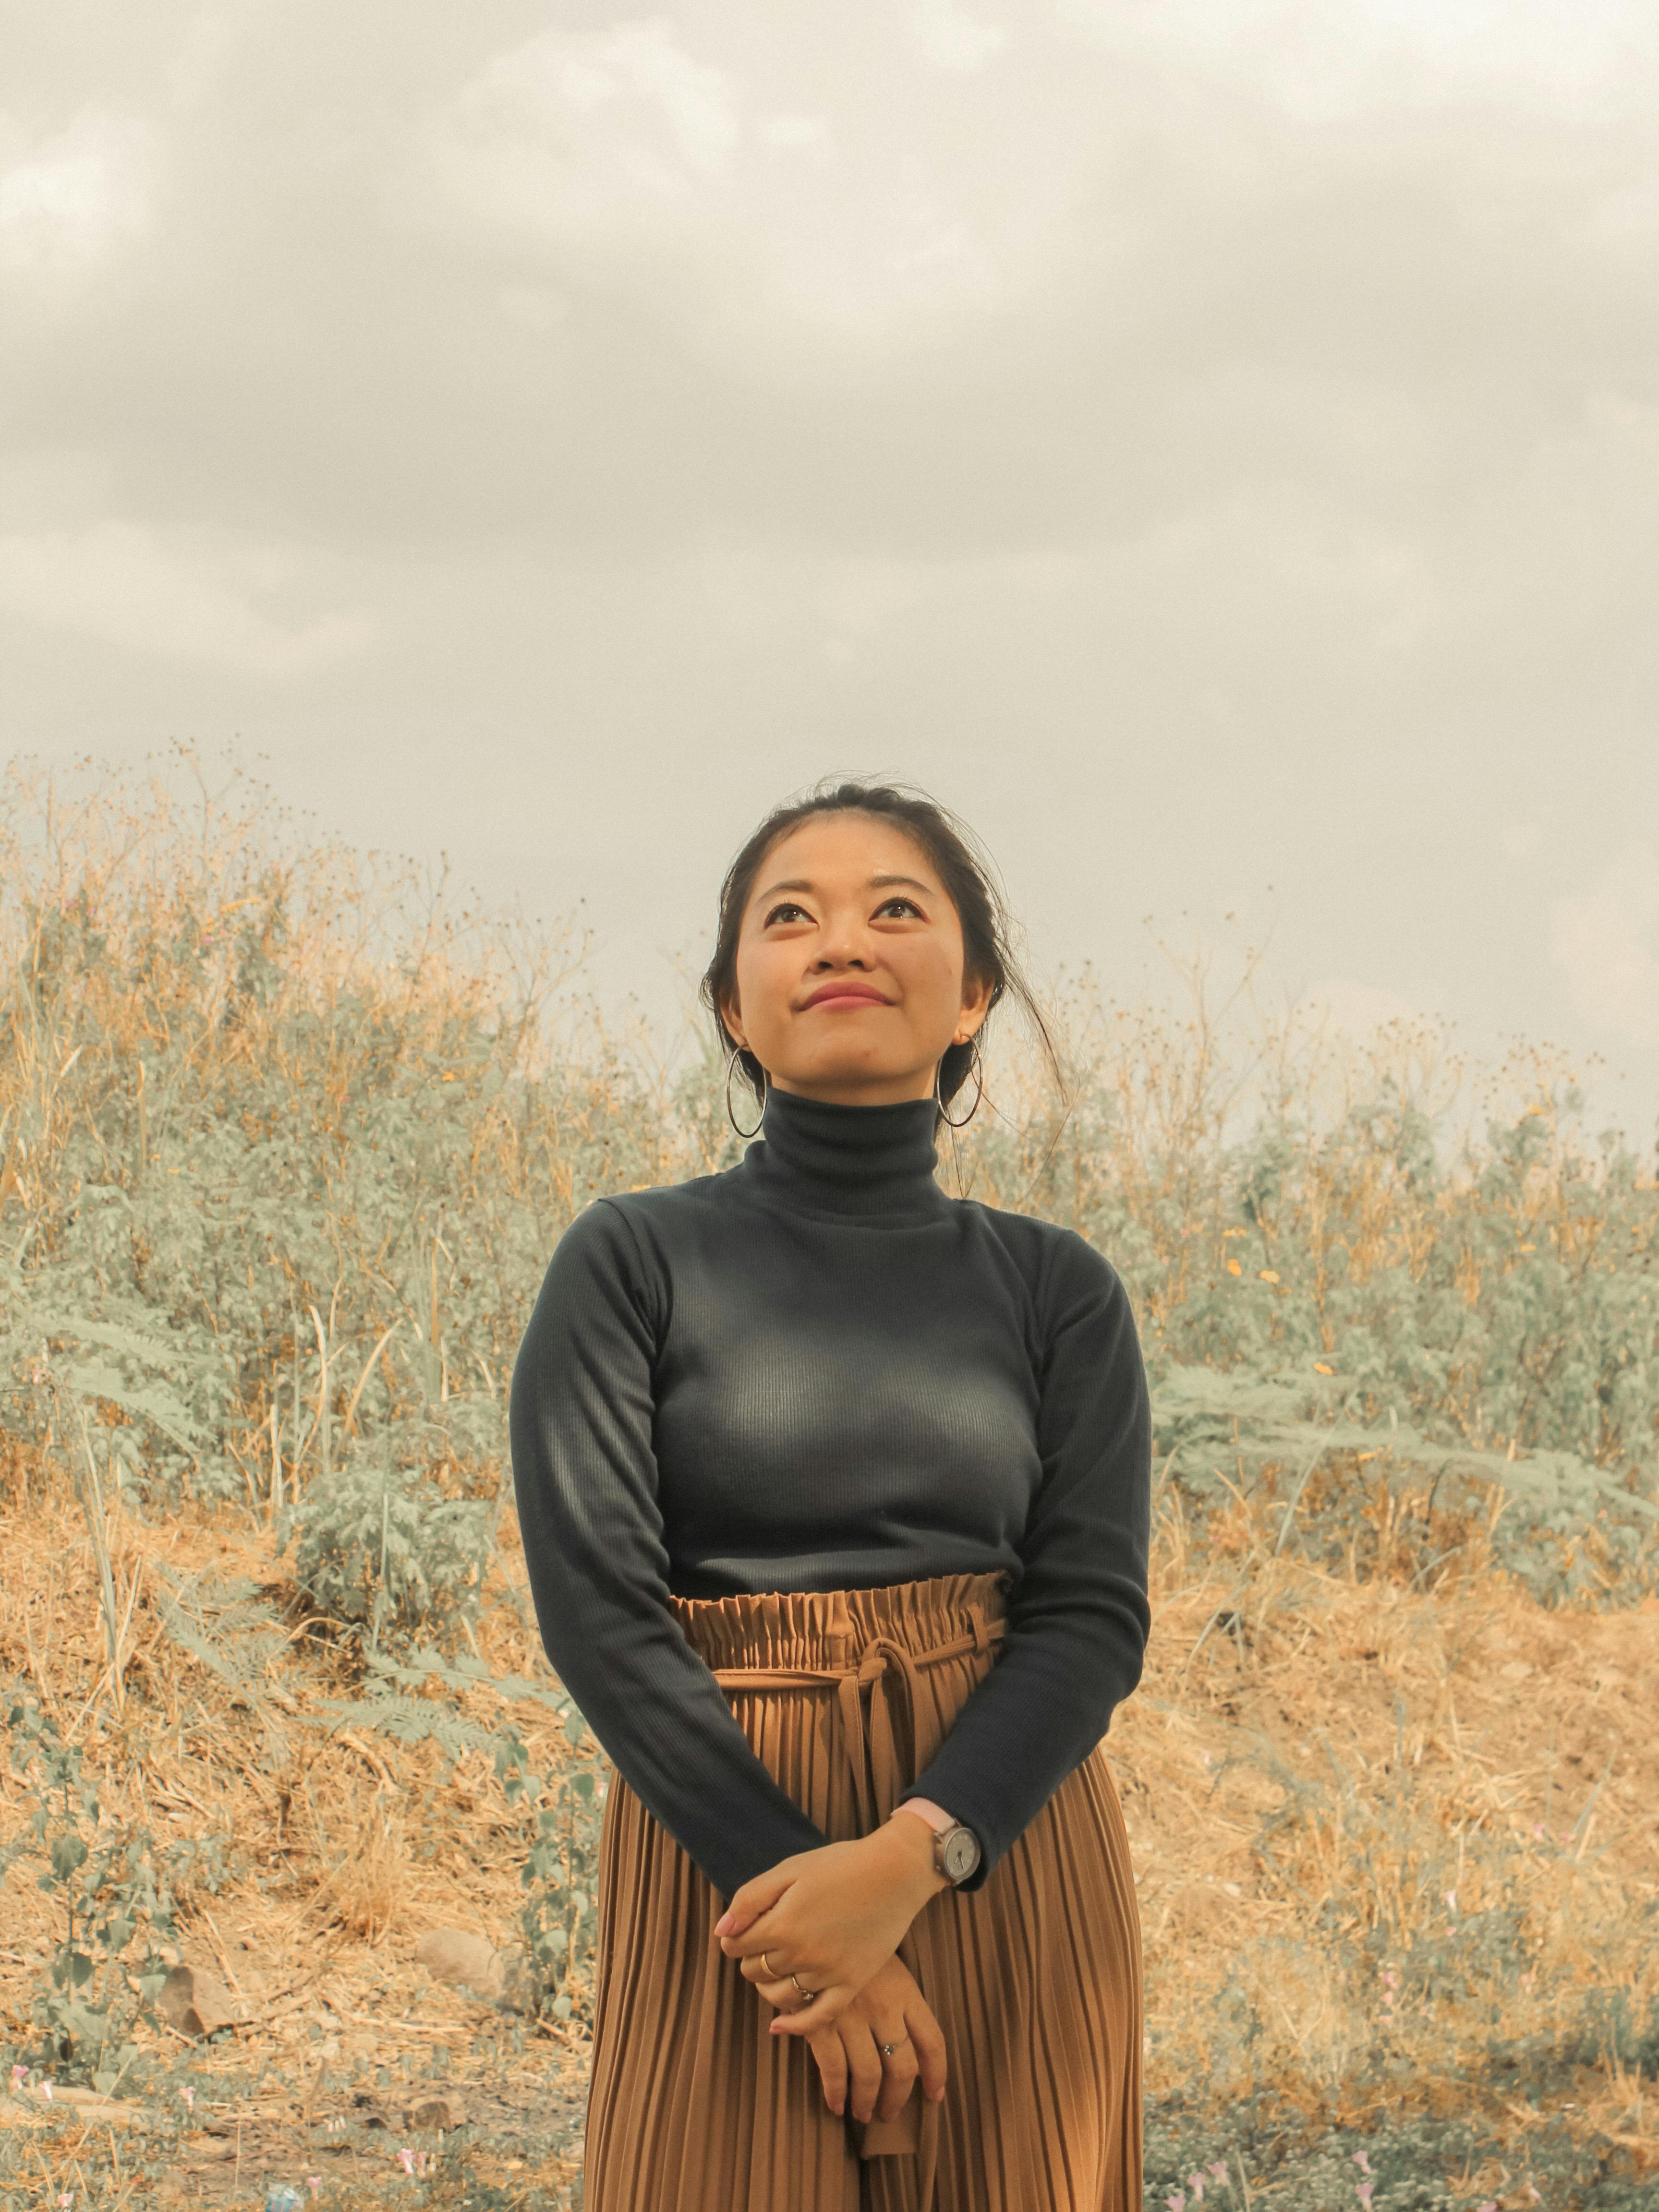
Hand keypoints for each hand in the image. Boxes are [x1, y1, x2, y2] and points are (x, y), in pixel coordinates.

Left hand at [712, 1814, 946, 2036]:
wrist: (894, 1872)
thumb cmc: (839, 1864)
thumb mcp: (790, 1869)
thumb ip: (750, 1899)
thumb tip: (722, 1932)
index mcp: (782, 1924)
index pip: (735, 1947)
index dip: (734, 1937)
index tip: (746, 1927)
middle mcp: (802, 1954)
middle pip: (755, 1972)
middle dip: (753, 1957)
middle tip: (767, 1939)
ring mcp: (828, 1973)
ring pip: (780, 1995)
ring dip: (771, 1984)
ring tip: (778, 1966)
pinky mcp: (851, 1984)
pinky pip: (817, 2018)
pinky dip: (795, 2025)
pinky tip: (779, 2025)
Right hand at [806, 1954, 946, 2124]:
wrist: (812, 1922)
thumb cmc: (852, 1943)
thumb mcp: (886, 1963)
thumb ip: (900, 1999)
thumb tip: (911, 2046)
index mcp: (905, 1990)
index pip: (932, 2041)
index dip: (937, 2073)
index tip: (935, 2094)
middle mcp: (883, 2006)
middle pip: (902, 2067)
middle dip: (897, 2098)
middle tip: (890, 2113)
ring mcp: (852, 2015)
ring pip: (869, 2075)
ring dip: (866, 2102)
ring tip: (863, 2113)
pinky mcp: (820, 2021)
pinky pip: (833, 2069)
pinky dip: (835, 2093)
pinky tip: (836, 2104)